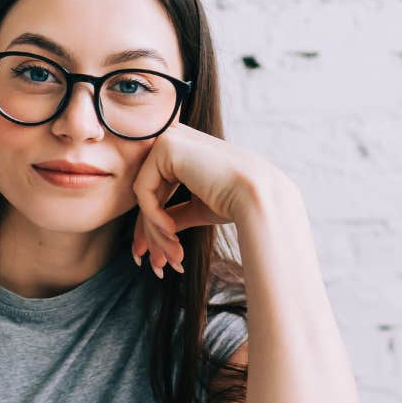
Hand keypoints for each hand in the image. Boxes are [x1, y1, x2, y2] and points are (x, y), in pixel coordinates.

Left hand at [129, 121, 283, 277]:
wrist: (257, 197)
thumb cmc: (234, 202)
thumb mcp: (198, 207)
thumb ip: (174, 212)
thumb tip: (156, 231)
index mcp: (182, 149)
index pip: (156, 187)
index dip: (152, 223)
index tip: (153, 255)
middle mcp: (173, 137)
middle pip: (148, 191)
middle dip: (151, 232)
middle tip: (158, 265)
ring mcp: (168, 138)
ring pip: (144, 194)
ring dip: (155, 230)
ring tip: (171, 254)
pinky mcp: (165, 147)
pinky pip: (144, 190)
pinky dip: (154, 216)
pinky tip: (172, 231)